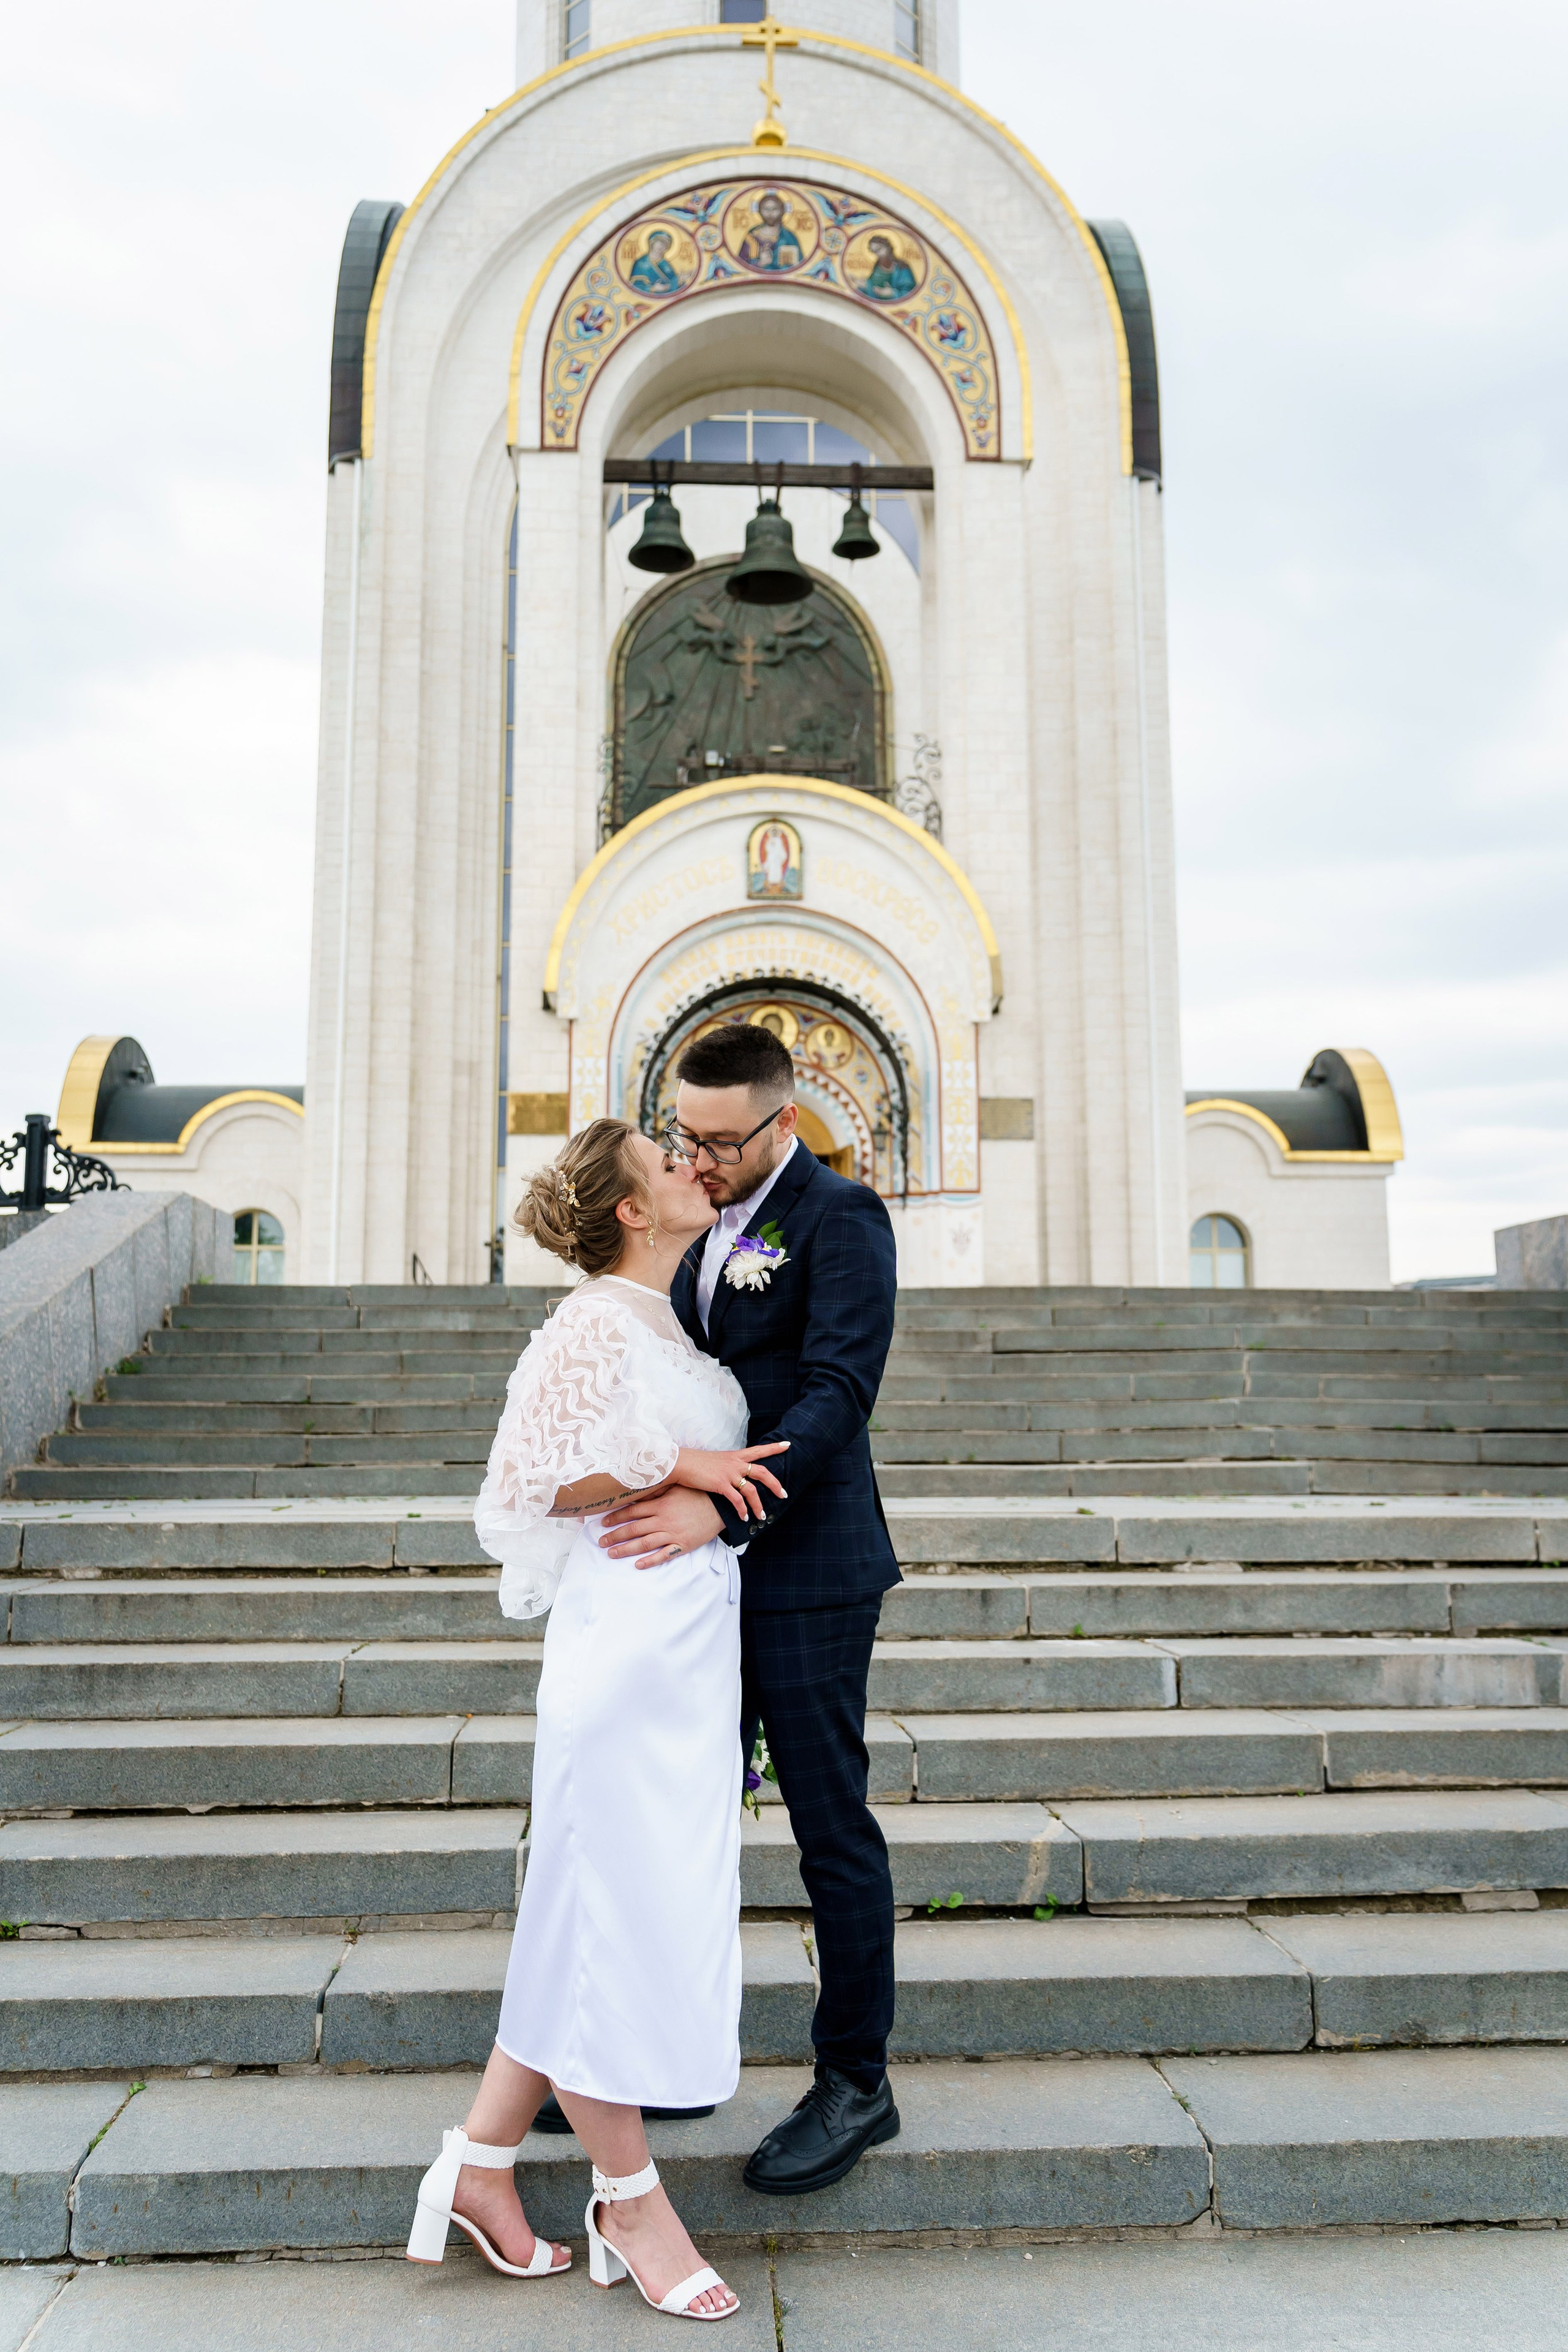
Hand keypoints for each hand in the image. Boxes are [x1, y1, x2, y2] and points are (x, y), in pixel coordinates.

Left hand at [599, 1484, 723, 1569]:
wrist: (720, 1507)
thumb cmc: (697, 1494)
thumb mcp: (675, 1488)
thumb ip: (656, 1492)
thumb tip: (637, 1492)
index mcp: (660, 1505)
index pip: (632, 1512)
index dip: (616, 1517)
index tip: (603, 1522)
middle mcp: (663, 1520)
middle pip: (634, 1529)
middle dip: (615, 1536)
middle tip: (601, 1542)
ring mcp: (672, 1534)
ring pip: (644, 1544)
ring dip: (626, 1550)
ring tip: (612, 1554)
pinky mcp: (683, 1545)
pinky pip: (664, 1555)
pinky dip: (650, 1561)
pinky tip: (638, 1565)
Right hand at [674, 1442, 788, 1520]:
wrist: (679, 1463)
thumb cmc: (694, 1463)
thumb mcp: (715, 1461)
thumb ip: (727, 1466)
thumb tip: (731, 1475)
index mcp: (734, 1456)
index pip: (758, 1450)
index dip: (773, 1448)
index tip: (787, 1445)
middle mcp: (735, 1463)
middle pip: (762, 1472)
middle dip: (775, 1484)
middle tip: (784, 1494)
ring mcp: (729, 1474)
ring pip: (752, 1491)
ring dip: (758, 1505)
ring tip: (761, 1516)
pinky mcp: (721, 1485)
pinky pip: (737, 1500)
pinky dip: (742, 1510)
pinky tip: (743, 1518)